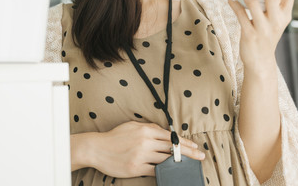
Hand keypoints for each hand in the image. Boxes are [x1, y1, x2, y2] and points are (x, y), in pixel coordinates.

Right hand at [89, 121, 204, 177]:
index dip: (184, 142)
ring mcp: (141, 156)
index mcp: (145, 130)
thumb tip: (165, 132)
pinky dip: (164, 171)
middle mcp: (145, 142)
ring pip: (165, 160)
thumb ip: (149, 127)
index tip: (195, 146)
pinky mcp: (136, 168)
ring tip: (187, 165)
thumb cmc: (115, 137)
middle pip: (172, 148)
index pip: (170, 137)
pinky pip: (155, 171)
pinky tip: (171, 172)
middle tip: (200, 156)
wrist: (97, 148)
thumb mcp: (132, 126)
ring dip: (177, 163)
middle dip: (188, 152)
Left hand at [228, 0, 296, 75]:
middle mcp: (277, 21)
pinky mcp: (250, 35)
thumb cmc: (267, 36)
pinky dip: (234, 5)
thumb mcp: (276, 21)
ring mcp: (264, 29)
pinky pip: (241, 16)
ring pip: (253, 3)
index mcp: (285, 15)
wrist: (260, 61)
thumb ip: (273, 5)